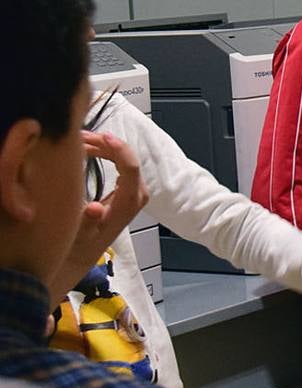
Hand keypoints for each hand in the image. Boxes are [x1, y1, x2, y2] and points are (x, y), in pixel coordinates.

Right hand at [52, 132, 147, 302]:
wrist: (85, 252)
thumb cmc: (82, 243)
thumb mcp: (82, 234)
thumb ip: (88, 221)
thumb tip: (94, 208)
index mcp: (129, 202)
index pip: (131, 167)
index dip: (118, 149)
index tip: (102, 136)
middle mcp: (137, 194)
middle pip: (128, 158)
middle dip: (105, 144)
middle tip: (79, 136)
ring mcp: (134, 190)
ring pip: (124, 159)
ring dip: (103, 147)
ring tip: (79, 140)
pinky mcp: (128, 188)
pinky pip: (120, 164)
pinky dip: (105, 153)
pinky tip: (88, 149)